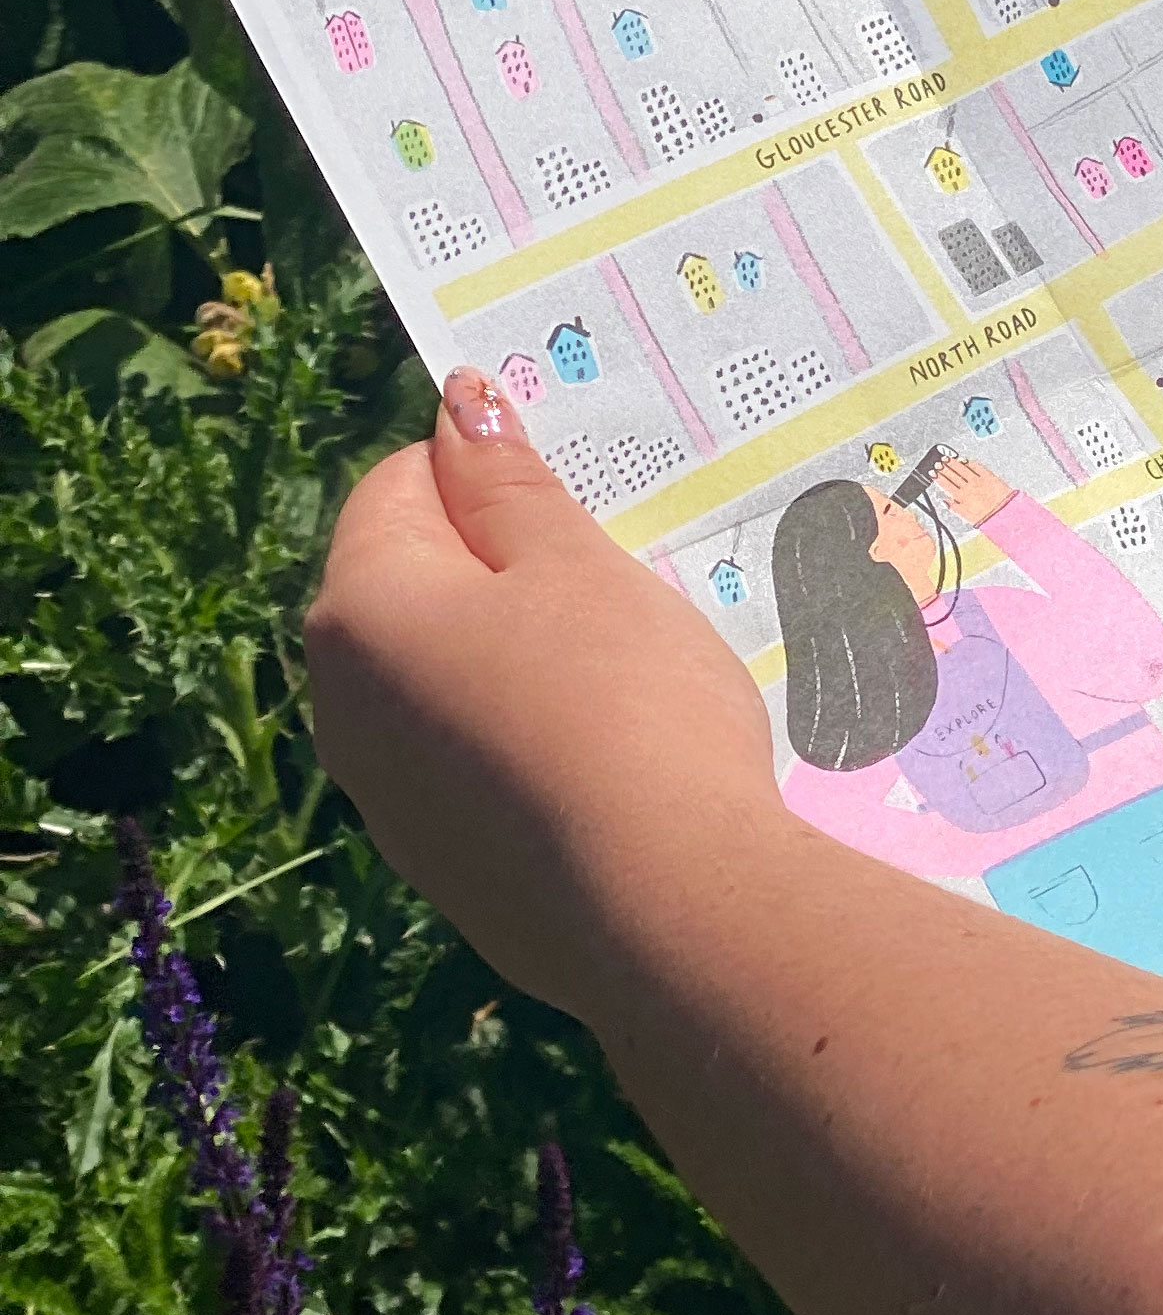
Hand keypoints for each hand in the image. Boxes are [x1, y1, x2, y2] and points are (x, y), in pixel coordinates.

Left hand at [305, 372, 782, 1020]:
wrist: (666, 911)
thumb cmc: (624, 703)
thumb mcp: (576, 566)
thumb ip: (506, 487)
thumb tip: (459, 404)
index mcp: (361, 609)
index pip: (400, 485)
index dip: (490, 473)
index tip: (581, 493)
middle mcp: (344, 706)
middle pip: (417, 589)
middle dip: (507, 569)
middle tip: (619, 577)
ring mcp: (388, 800)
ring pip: (450, 683)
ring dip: (522, 658)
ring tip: (630, 672)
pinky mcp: (444, 869)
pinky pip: (478, 767)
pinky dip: (533, 744)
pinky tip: (616, 760)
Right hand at [927, 451, 1016, 529]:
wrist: (1005, 512)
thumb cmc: (987, 517)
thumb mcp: (967, 517)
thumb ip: (954, 507)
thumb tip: (944, 501)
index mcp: (962, 497)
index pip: (946, 484)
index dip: (938, 477)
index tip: (932, 472)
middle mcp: (968, 487)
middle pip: (952, 474)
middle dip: (943, 467)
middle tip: (937, 462)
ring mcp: (978, 479)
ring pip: (962, 468)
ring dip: (953, 462)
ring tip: (947, 458)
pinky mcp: (988, 475)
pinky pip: (976, 466)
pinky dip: (969, 462)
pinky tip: (965, 460)